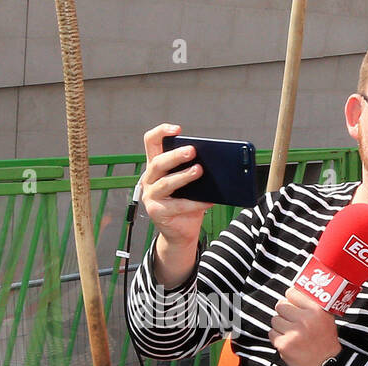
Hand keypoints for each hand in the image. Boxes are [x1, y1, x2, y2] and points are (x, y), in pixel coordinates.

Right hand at [140, 123, 211, 248]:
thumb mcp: (191, 186)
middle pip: (158, 163)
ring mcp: (151, 196)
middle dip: (175, 155)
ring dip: (183, 176)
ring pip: (165, 183)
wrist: (181, 233)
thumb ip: (196, 172)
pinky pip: (178, 206)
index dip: (161, 133)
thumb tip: (218, 163)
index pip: (151, 143)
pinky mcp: (157, 212)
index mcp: (156, 168)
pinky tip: (209, 201)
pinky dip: (196, 203)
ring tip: (199, 170)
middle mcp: (149, 180)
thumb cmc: (188, 205)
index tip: (177, 129)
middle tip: (192, 150)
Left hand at [269, 287, 342, 365]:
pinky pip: (271, 333)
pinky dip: (278, 338)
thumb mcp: (326, 319)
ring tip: (293, 335)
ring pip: (274, 320)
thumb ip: (311, 305)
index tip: (293, 306)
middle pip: (280, 305)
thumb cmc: (325, 342)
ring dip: (281, 327)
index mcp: (317, 310)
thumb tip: (291, 294)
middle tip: (293, 323)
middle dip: (285, 314)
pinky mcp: (284, 344)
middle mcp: (306, 319)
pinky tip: (290, 343)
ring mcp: (294, 332)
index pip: (292, 293)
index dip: (291, 300)